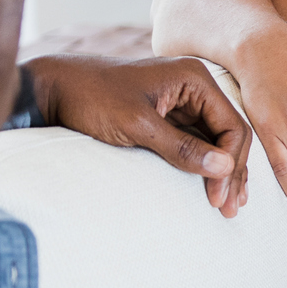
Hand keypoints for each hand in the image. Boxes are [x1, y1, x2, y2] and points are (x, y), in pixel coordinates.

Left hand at [26, 54, 251, 216]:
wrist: (53, 89)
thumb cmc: (91, 98)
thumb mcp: (137, 125)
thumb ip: (182, 147)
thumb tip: (225, 167)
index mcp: (194, 78)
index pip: (232, 125)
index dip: (230, 163)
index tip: (217, 196)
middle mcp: (194, 88)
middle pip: (229, 135)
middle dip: (232, 172)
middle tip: (229, 209)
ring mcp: (182, 102)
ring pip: (216, 142)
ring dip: (223, 172)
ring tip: (227, 204)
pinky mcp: (169, 117)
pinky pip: (197, 143)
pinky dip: (205, 165)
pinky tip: (212, 186)